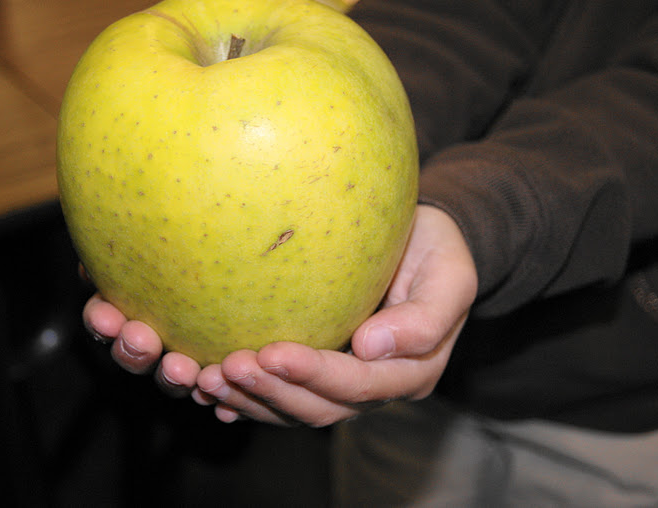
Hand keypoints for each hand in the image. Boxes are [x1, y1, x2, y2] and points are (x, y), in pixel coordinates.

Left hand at [82, 204, 477, 424]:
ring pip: (292, 409)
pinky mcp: (318, 371)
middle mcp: (374, 388)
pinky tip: (208, 387)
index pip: (357, 384)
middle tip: (225, 366)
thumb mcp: (451, 275)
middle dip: (270, 392)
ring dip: (248, 400)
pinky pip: (279, 395)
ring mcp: (343, 385)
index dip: (314, 374)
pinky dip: (244, 397)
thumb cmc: (438, 252)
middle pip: (318, 407)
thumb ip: (425, 317)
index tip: (270, 351)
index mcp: (410, 372)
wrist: (423, 247)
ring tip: (205, 378)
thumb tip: (372, 348)